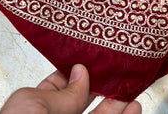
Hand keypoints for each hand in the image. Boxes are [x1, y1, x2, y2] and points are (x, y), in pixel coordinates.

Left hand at [0, 65, 141, 113]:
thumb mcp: (34, 105)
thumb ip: (62, 93)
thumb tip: (81, 73)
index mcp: (35, 107)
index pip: (61, 85)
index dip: (79, 71)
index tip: (98, 58)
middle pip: (84, 102)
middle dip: (104, 86)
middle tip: (121, 72)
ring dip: (118, 104)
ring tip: (133, 89)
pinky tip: (134, 108)